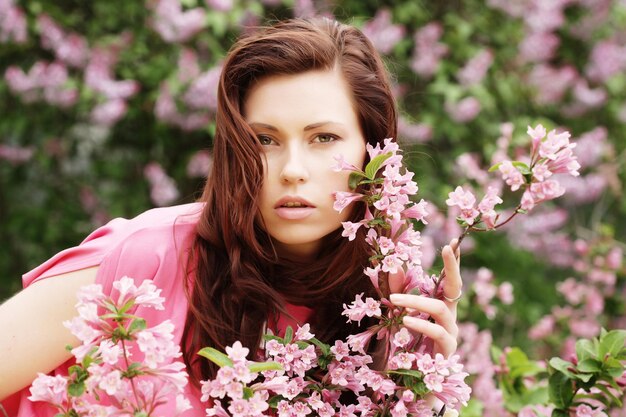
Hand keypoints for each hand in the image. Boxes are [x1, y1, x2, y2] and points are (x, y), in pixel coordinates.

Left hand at [388, 239, 461, 357]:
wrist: (420, 384)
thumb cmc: (412, 350)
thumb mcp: (404, 320)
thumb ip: (401, 301)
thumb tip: (391, 274)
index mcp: (442, 308)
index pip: (450, 281)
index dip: (453, 262)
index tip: (454, 241)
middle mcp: (450, 317)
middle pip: (456, 287)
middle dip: (453, 266)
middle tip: (447, 247)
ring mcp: (451, 333)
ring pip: (439, 309)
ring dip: (415, 301)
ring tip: (394, 301)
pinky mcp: (447, 350)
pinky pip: (437, 332)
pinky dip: (420, 324)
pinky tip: (405, 320)